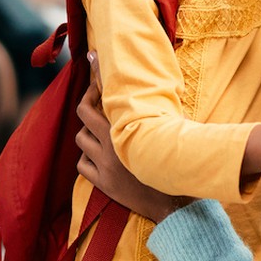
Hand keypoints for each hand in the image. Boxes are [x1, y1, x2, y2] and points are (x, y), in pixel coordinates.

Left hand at [75, 52, 189, 223]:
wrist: (176, 204)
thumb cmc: (179, 163)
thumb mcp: (172, 130)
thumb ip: (158, 112)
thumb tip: (152, 92)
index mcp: (132, 128)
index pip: (106, 96)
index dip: (96, 75)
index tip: (91, 57)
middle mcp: (114, 144)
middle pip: (84, 113)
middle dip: (87, 101)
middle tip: (94, 97)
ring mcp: (106, 165)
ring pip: (80, 140)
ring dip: (88, 135)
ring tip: (101, 134)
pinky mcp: (103, 183)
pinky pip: (82, 165)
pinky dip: (88, 159)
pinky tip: (99, 158)